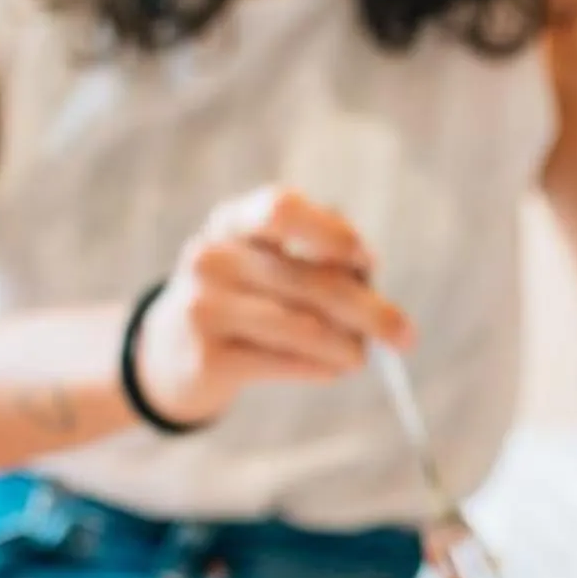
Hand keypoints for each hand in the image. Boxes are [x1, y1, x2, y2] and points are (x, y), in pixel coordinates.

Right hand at [130, 187, 414, 425]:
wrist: (170, 352)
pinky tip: (332, 369)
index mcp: (232, 220)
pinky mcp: (207, 357)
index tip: (369, 262)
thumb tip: (373, 288)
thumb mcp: (269, 261)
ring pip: (305, 328)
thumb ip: (319, 260)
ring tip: (361, 357)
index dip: (333, 233)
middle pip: (312, 280)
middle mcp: (211, 257)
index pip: (282, 208)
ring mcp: (202, 307)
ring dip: (349, 347)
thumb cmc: (245, 297)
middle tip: (406, 337)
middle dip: (371, 311)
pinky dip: (322, 368)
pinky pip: (286, 362)